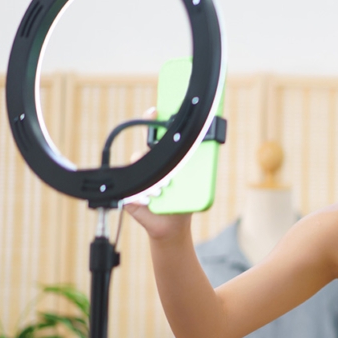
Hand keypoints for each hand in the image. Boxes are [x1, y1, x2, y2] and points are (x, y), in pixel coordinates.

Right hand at [122, 107, 191, 239]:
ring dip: (150, 172)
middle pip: (145, 147)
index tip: (155, 110)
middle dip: (149, 142)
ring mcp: (138, 179)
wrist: (172, 227)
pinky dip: (139, 195)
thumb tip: (208, 150)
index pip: (157, 137)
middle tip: (155, 137)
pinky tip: (149, 199)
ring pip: (138, 163)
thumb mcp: (193, 184)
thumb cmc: (182, 203)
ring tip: (163, 186)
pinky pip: (129, 190)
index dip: (153, 121)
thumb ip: (197, 168)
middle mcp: (149, 166)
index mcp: (164, 161)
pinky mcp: (128, 195)